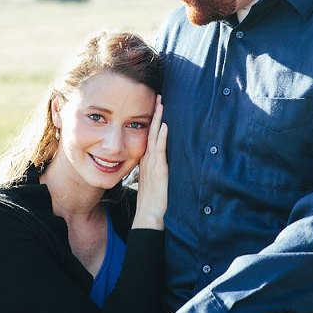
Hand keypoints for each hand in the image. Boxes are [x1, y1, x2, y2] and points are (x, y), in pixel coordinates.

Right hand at [133, 95, 168, 229]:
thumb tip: (165, 162)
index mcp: (147, 161)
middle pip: (150, 131)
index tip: (156, 105)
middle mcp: (148, 159)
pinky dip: (161, 137)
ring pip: (153, 136)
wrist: (149, 217)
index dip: (152, 120)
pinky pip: (159, 150)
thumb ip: (159, 169)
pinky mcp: (159, 170)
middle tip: (157, 95)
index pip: (149, 135)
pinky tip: (163, 126)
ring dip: (157, 119)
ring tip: (160, 103)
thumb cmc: (155, 201)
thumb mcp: (156, 181)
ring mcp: (152, 164)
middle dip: (154, 113)